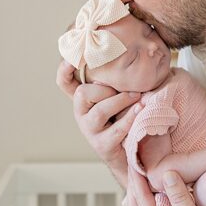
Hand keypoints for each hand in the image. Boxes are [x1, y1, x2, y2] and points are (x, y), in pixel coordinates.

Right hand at [61, 59, 141, 180]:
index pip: (65, 83)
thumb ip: (121, 80)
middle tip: (129, 90)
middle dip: (105, 89)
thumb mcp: (124, 95)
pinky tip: (140, 109)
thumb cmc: (131, 116)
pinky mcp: (103, 145)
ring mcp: (90, 130)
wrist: (138, 153)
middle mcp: (82, 114)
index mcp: (84, 100)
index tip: (71, 59)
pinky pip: (116, 129)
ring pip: (99, 111)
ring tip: (137, 97)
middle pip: (82, 93)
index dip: (64, 71)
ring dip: (121, 101)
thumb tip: (136, 52)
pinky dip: (130, 118)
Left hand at [125, 166, 205, 205]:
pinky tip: (161, 200)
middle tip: (135, 167)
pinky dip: (153, 205)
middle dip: (134, 186)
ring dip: (142, 196)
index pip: (140, 198)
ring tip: (143, 181)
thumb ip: (181, 199)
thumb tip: (168, 174)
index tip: (135, 160)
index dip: (137, 178)